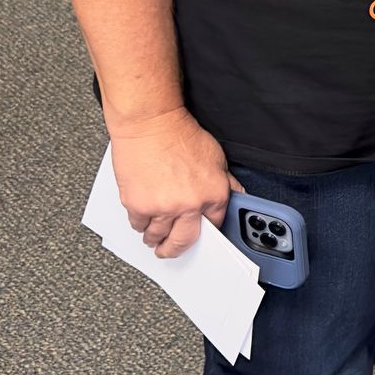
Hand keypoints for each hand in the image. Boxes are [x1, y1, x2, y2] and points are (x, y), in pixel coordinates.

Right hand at [107, 106, 235, 260]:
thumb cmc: (180, 134)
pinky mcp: (138, 205)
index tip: (200, 235)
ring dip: (154, 237)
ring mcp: (162, 208)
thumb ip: (226, 182)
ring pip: (156, 235)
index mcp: (213, 195)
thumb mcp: (216, 158)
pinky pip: (137, 224)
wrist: (150, 123)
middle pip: (182, 242)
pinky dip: (139, 223)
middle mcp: (189, 206)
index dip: (206, 232)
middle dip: (174, 249)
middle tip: (168, 251)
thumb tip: (237, 196)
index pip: (214, 226)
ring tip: (152, 237)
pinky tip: (142, 219)